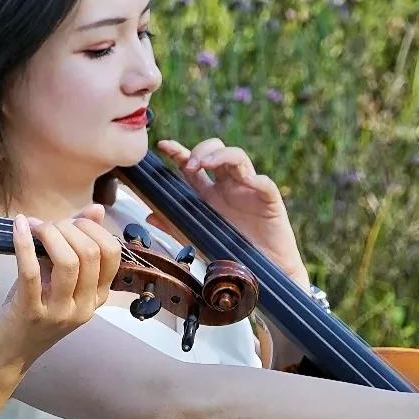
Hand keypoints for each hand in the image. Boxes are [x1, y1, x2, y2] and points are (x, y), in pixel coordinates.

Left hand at [0, 211, 123, 380]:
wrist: (5, 354)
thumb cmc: (31, 311)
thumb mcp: (56, 278)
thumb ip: (75, 245)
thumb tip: (96, 209)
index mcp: (97, 297)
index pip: (112, 253)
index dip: (92, 228)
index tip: (68, 222)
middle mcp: (84, 307)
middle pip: (91, 253)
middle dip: (67, 227)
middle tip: (46, 226)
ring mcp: (59, 312)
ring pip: (68, 261)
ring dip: (50, 234)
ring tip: (34, 226)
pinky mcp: (30, 313)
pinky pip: (31, 271)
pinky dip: (24, 243)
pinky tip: (19, 225)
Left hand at [157, 137, 307, 286]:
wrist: (260, 273)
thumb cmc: (231, 252)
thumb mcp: (197, 237)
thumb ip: (174, 225)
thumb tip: (149, 216)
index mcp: (209, 193)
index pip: (193, 165)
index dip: (179, 152)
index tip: (163, 145)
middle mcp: (228, 186)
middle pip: (216, 150)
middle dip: (201, 151)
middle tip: (191, 166)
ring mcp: (249, 190)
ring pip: (238, 157)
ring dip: (222, 155)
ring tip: (209, 164)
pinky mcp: (269, 200)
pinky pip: (265, 183)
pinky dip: (256, 179)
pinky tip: (248, 181)